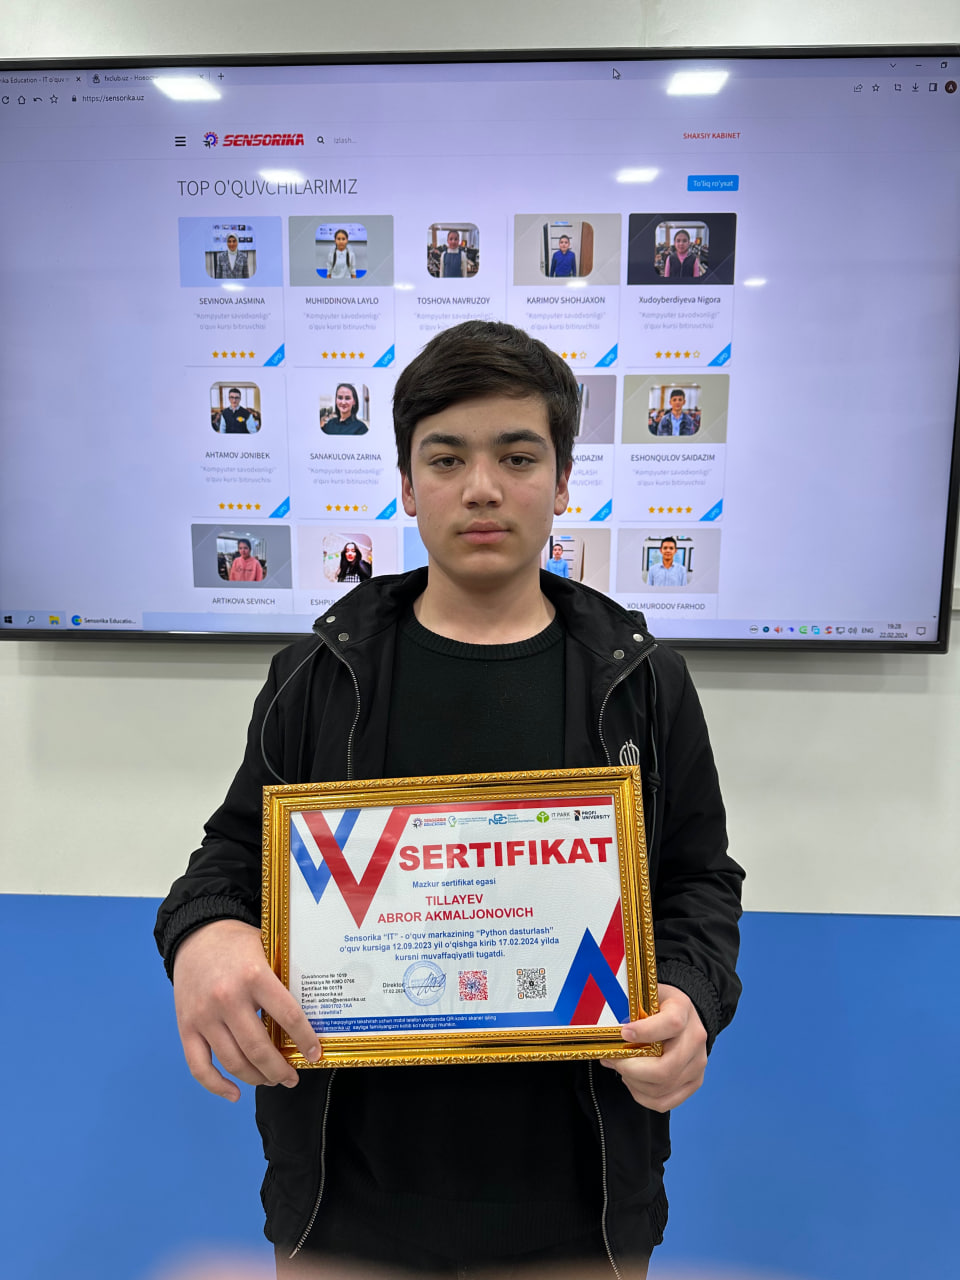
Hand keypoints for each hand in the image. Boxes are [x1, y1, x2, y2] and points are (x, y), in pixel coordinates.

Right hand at [173, 919, 320, 1101]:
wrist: (196, 933)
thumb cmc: (238, 943)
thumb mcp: (267, 950)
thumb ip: (284, 979)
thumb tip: (314, 1012)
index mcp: (254, 976)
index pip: (288, 1017)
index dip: (305, 1040)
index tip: (315, 1054)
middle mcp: (227, 998)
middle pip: (259, 1049)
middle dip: (280, 1070)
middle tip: (293, 1077)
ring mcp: (204, 1015)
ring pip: (233, 1062)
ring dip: (256, 1078)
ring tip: (271, 1080)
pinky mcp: (185, 1026)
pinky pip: (199, 1066)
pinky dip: (216, 1086)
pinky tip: (235, 1093)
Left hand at [600, 983, 706, 1112]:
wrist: (683, 1015)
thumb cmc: (658, 1005)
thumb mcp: (645, 996)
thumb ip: (628, 1013)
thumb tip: (608, 1042)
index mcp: (682, 1009)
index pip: (671, 1024)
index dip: (646, 1032)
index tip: (624, 1033)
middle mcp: (695, 1039)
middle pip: (666, 1068)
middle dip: (632, 1069)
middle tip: (613, 1060)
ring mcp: (697, 1064)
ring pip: (662, 1088)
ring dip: (634, 1082)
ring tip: (622, 1068)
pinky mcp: (694, 1082)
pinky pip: (665, 1101)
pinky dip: (643, 1096)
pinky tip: (633, 1081)